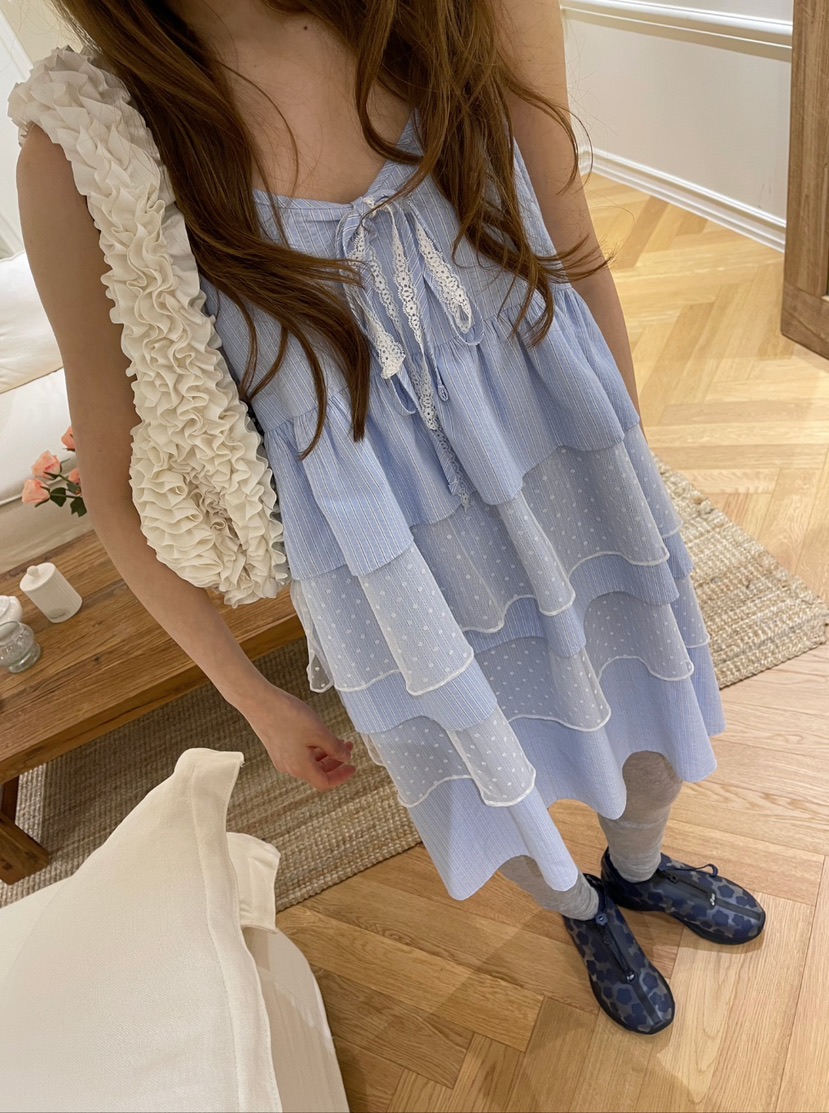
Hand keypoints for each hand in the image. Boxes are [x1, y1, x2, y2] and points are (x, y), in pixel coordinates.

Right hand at [241, 680, 356, 790]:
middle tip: (348, 749)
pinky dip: (313, 749)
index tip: (352, 767)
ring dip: (325, 754)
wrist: (258, 702)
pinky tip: (318, 736)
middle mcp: (289, 767)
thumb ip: (334, 747)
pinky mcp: (276, 747)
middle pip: (317, 774)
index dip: (341, 777)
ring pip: (308, 763)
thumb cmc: (287, 716)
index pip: (325, 783)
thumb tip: (345, 757)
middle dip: (335, 763)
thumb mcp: (319, 732)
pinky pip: (299, 755)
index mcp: (300, 768)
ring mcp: (281, 757)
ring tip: (337, 740)